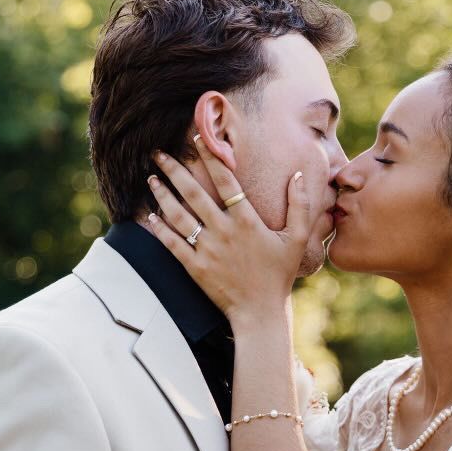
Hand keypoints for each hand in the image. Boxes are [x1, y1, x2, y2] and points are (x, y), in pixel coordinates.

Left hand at [144, 138, 326, 323]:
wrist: (260, 312)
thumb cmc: (279, 274)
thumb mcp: (298, 239)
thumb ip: (300, 205)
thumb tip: (297, 174)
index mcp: (247, 220)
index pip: (225, 180)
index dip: (210, 157)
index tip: (197, 139)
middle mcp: (224, 231)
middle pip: (193, 193)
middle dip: (174, 170)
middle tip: (159, 154)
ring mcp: (207, 249)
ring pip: (178, 215)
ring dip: (162, 195)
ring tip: (151, 179)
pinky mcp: (195, 267)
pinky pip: (172, 243)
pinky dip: (160, 228)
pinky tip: (151, 215)